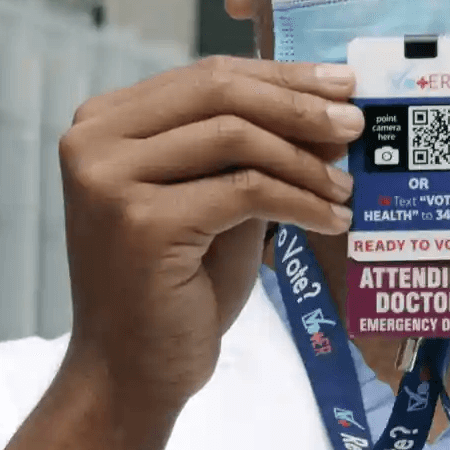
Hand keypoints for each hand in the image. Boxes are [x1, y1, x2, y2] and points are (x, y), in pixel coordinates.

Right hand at [57, 57, 361, 414]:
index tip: (342, 84)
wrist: (130, 373)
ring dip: (305, 161)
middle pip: (219, 93)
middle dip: (298, 105)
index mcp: (106, 122)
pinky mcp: (141, 221)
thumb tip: (328, 111)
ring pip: (236, 137)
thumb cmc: (178, 287)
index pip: (209, 76)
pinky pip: (245, 190)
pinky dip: (300, 201)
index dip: (281, 76)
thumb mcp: (215, 200)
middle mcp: (94, 141)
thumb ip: (253, 152)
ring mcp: (111, 180)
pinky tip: (333, 219)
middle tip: (355, 123)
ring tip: (346, 186)